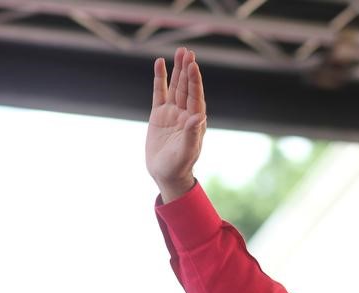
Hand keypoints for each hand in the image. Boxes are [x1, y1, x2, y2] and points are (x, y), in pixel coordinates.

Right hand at [145, 47, 205, 201]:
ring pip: (175, 87)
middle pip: (186, 87)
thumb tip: (200, 117)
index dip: (194, 80)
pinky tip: (160, 64)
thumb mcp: (186, 151)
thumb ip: (192, 133)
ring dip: (177, 70)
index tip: (193, 65)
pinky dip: (159, 79)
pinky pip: (159, 93)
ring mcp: (172, 113)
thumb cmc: (179, 165)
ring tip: (179, 52)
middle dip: (187, 70)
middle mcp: (185, 113)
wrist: (167, 174)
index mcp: (195, 121)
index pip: (195, 96)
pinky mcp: (159, 115)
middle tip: (187, 52)